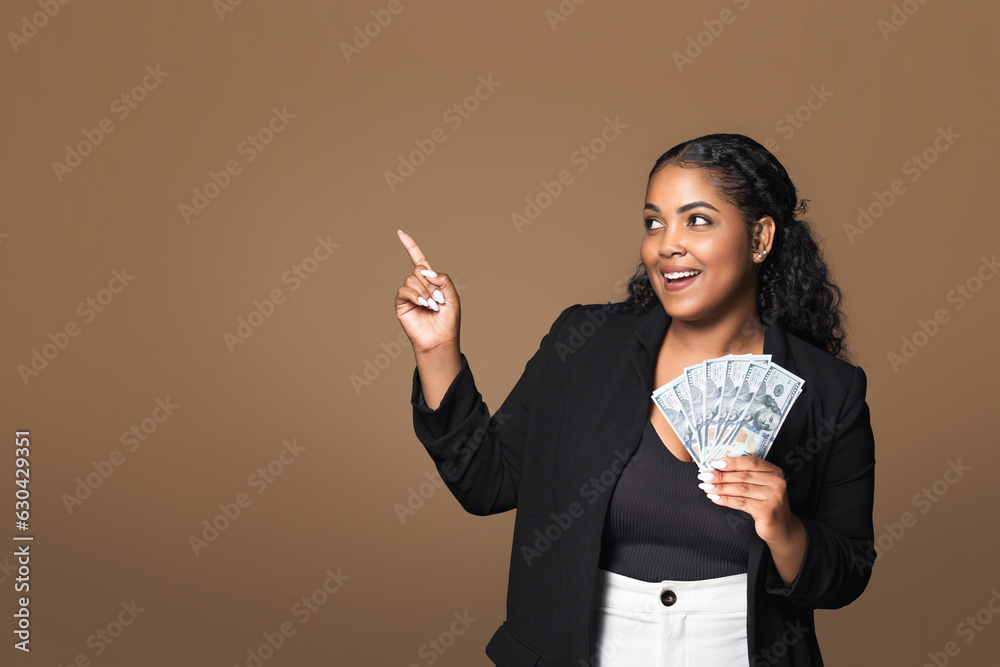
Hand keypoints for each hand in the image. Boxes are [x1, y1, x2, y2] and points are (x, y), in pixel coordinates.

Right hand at [395, 230, 460, 352]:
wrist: (440, 339)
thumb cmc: (448, 320)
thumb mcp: (453, 296)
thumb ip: (443, 279)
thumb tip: (424, 270)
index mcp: (431, 282)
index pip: (418, 260)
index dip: (410, 246)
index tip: (400, 233)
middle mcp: (418, 286)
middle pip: (418, 270)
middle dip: (430, 283)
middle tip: (438, 300)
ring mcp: (409, 295)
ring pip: (412, 279)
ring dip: (424, 292)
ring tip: (431, 306)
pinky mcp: (401, 304)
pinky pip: (403, 290)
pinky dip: (414, 295)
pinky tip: (422, 304)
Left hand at [697, 455, 797, 545]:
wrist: (781, 528)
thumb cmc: (765, 504)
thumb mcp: (760, 486)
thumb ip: (746, 476)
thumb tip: (717, 469)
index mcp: (774, 471)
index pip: (751, 462)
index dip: (732, 462)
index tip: (715, 463)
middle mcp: (777, 482)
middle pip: (743, 476)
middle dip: (721, 475)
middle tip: (704, 475)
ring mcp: (773, 497)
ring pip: (740, 489)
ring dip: (720, 487)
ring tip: (705, 487)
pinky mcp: (767, 511)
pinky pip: (741, 503)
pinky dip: (725, 500)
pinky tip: (714, 498)